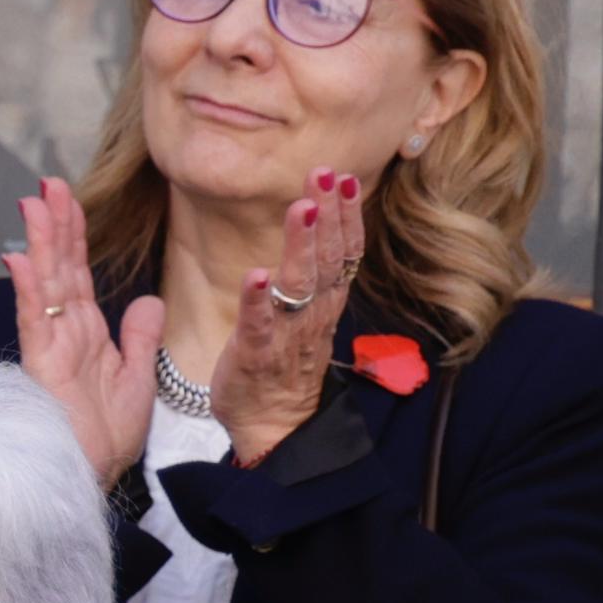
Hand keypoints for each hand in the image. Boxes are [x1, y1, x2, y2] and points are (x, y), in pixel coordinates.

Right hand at [2, 180, 159, 485]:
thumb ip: (139, 337)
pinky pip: (34, 320)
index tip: (70, 198)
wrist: (93, 474)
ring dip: (39, 243)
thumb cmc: (107, 436)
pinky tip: (21, 260)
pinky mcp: (42, 365)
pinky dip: (28, 290)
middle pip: (60, 268)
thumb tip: (147, 299)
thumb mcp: (138, 378)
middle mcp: (65, 332)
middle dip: (55, 225)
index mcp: (87, 333)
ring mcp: (51, 346)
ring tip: (34, 204)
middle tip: (48, 184)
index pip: (79, 273)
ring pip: (45, 283)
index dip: (75, 235)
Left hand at [210, 168, 369, 467]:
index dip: (347, 215)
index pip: (344, 252)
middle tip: (325, 175)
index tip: (344, 178)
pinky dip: (258, 300)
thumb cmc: (283, 366)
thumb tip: (313, 230)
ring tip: (300, 208)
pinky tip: (255, 274)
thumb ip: (310, 276)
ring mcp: (288, 335)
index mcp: (325, 303)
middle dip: (328, 215)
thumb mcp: (305, 314)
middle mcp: (313, 315)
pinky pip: (261, 325)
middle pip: (328, 259)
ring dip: (300, 245)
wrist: (274, 427)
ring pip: (301, 285)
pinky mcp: (258, 355)